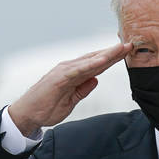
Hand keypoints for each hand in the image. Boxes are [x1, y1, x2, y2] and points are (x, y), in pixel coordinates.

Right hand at [7, 42, 131, 136]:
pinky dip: (91, 64)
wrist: (27, 115)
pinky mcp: (59, 78)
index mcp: (73, 74)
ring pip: (89, 61)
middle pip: (95, 59)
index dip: (112, 58)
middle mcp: (69, 69)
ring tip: (121, 48)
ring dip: (106, 55)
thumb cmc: (47, 107)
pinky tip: (103, 60)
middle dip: (113, 52)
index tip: (127, 52)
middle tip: (130, 44)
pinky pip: (78, 70)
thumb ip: (83, 89)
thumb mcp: (71, 100)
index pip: (97, 64)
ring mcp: (63, 72)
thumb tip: (96, 80)